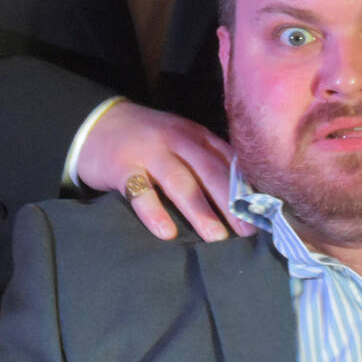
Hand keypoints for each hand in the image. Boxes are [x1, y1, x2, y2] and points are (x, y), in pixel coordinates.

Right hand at [73, 101, 249, 243]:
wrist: (97, 123)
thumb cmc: (148, 140)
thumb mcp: (181, 140)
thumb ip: (207, 159)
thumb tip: (244, 196)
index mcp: (196, 136)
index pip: (228, 160)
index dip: (247, 187)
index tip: (264, 213)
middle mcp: (176, 141)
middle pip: (210, 171)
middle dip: (231, 202)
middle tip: (248, 231)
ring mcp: (149, 153)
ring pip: (180, 182)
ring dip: (200, 210)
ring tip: (217, 237)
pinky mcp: (123, 168)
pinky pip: (141, 192)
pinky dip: (155, 212)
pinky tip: (167, 233)